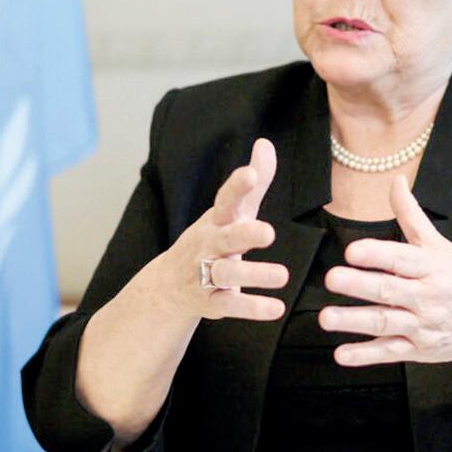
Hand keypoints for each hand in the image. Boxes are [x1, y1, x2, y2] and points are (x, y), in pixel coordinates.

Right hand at [157, 138, 288, 321]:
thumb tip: (265, 143)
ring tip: (283, 275)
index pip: (225, 200)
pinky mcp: (211, 302)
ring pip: (227, 274)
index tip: (250, 174)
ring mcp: (206, 275)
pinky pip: (231, 305)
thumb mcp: (231, 212)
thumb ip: (254, 182)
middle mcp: (208, 245)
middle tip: (268, 233)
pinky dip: (253, 308)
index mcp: (217, 220)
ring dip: (254, 275)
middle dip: (244, 234)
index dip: (237, 187)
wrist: (168, 286)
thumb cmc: (211, 240)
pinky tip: (277, 309)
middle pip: (224, 238)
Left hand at [319, 175, 451, 365]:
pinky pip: (389, 353)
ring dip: (354, 321)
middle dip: (360, 285)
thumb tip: (395, 181)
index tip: (352, 251)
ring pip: (385, 323)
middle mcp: (427, 297)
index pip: (402, 259)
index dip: (377, 254)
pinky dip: (365, 355)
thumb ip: (412, 215)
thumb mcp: (441, 246)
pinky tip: (342, 354)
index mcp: (432, 267)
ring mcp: (422, 326)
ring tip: (326, 317)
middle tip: (332, 278)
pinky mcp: (418, 351)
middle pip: (390, 290)